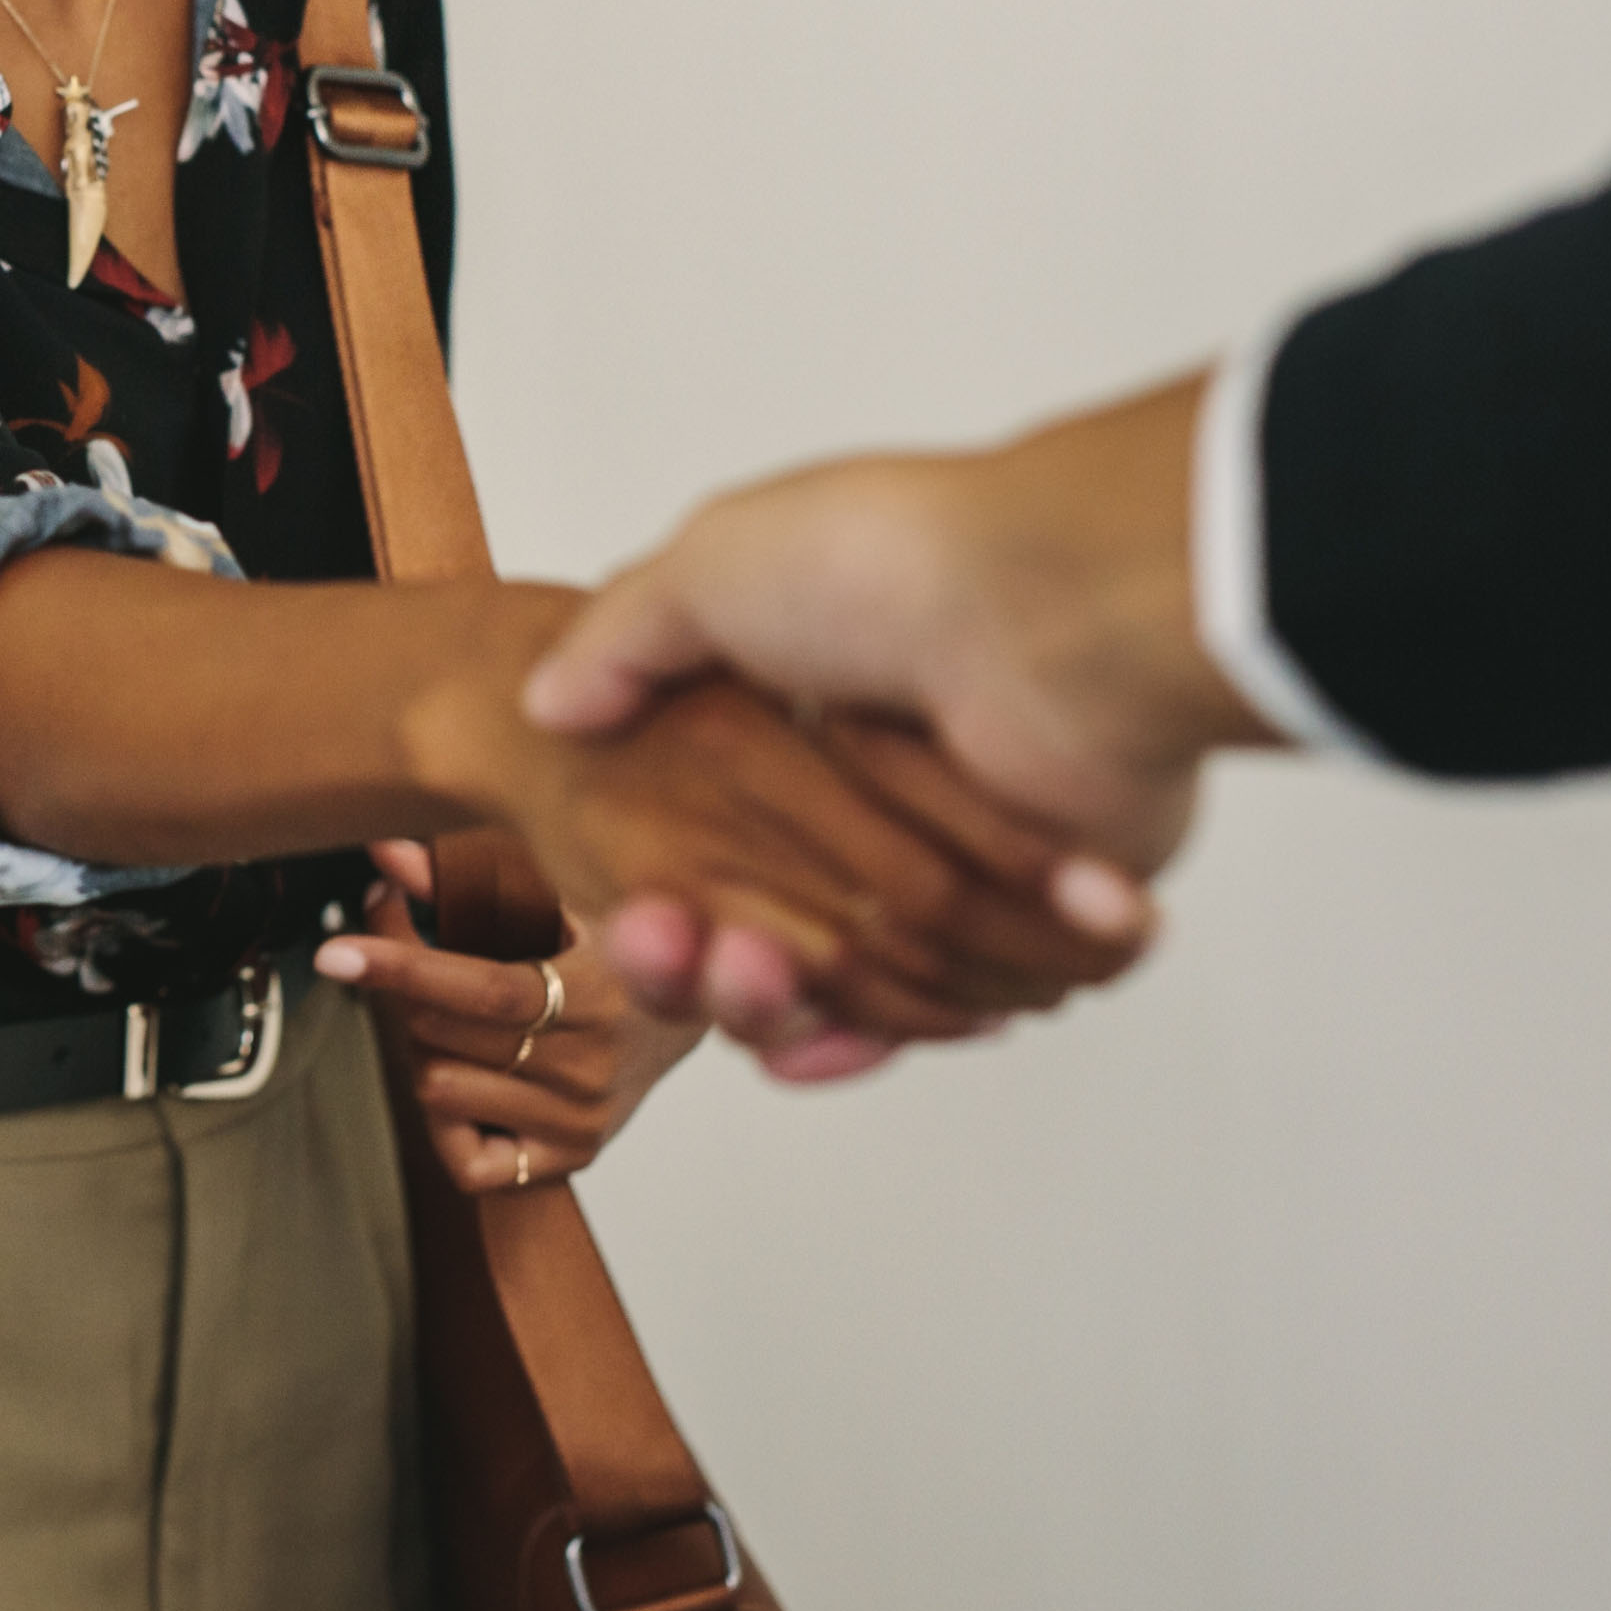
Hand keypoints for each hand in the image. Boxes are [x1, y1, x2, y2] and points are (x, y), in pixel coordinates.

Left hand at [319, 845, 700, 1191]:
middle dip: (408, 997)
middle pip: (449, 1038)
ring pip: (443, 1090)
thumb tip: (388, 851)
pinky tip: (469, 1081)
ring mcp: (582, 1120)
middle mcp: (594, 1065)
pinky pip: (469, 1160)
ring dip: (426, 1052)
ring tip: (458, 1027)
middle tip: (413, 970)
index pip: (486, 990)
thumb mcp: (554, 900)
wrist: (682, 1014)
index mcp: (599, 992)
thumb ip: (470, 877)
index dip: (405, 968)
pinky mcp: (570, 1160)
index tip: (339, 952)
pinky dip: (448, 1122)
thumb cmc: (605, 949)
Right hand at [407, 606, 1148, 1050]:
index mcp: (834, 708)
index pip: (739, 831)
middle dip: (721, 958)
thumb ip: (625, 637)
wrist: (1044, 604)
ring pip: (876, 977)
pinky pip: (970, 1002)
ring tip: (739, 982)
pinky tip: (806, 1046)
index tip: (634, 913)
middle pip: (797, 917)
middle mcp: (910, 781)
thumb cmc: (881, 564)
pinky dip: (887, 1038)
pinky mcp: (1059, 903)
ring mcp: (987, 846)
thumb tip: (551, 702)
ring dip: (790, 1002)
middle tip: (674, 950)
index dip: (676, 889)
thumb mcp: (710, 567)